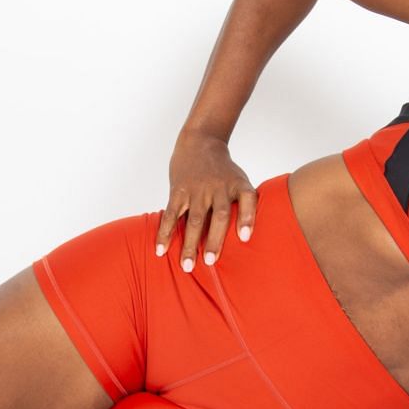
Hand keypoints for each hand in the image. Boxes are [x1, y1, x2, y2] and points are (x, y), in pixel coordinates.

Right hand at [159, 131, 256, 271]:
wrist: (200, 142)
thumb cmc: (224, 171)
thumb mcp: (239, 181)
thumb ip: (243, 206)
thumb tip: (246, 241)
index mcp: (237, 185)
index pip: (246, 200)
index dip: (247, 218)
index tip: (245, 237)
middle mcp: (218, 187)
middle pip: (218, 216)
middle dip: (214, 239)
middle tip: (210, 261)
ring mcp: (197, 189)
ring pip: (193, 219)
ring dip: (189, 244)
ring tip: (187, 266)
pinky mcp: (178, 191)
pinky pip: (170, 214)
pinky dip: (165, 232)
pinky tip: (160, 250)